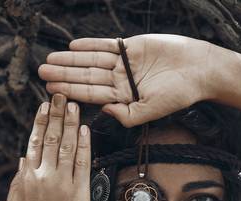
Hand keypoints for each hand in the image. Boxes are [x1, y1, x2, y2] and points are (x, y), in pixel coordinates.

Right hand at [2, 93, 90, 200]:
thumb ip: (17, 182)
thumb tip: (22, 159)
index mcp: (25, 178)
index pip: (33, 142)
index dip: (40, 122)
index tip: (44, 106)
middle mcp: (43, 176)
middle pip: (50, 138)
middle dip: (55, 114)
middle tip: (60, 94)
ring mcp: (61, 184)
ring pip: (66, 146)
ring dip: (70, 123)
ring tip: (73, 105)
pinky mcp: (79, 193)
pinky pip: (82, 164)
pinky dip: (83, 145)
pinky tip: (84, 130)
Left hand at [38, 34, 215, 127]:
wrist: (199, 69)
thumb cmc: (179, 94)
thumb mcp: (152, 111)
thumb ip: (127, 115)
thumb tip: (103, 113)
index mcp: (123, 98)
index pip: (90, 94)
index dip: (69, 91)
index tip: (50, 89)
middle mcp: (120, 80)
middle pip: (86, 76)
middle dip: (63, 74)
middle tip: (41, 71)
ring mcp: (125, 63)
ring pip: (92, 60)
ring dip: (71, 59)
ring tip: (50, 58)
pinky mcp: (131, 47)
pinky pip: (107, 45)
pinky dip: (90, 45)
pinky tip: (73, 45)